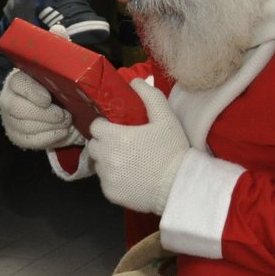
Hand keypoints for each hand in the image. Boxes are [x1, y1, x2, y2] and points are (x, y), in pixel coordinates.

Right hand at [0, 68, 82, 149]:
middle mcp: (9, 100)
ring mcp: (10, 120)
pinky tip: (62, 133)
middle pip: (18, 108)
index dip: (33, 92)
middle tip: (64, 115)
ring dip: (50, 127)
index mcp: (18, 81)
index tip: (48, 100)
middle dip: (45, 114)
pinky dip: (50, 138)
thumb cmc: (50, 91)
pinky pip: (31, 141)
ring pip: (25, 126)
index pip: (19, 83)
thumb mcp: (53, 82)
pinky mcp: (17, 136)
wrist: (41, 106)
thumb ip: (60, 84)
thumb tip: (74, 91)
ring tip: (66, 124)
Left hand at [85, 79, 187, 214]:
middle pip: (94, 145)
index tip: (117, 129)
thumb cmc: (173, 150)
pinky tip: (131, 177)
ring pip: (98, 164)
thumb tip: (134, 81)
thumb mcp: (166, 118)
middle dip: (104, 143)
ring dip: (108, 161)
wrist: (180, 186)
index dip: (105, 126)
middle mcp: (106, 158)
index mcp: (115, 137)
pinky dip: (113, 179)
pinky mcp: (110, 194)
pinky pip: (105, 182)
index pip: (95, 127)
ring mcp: (107, 178)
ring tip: (129, 161)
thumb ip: (149, 95)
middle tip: (123, 145)